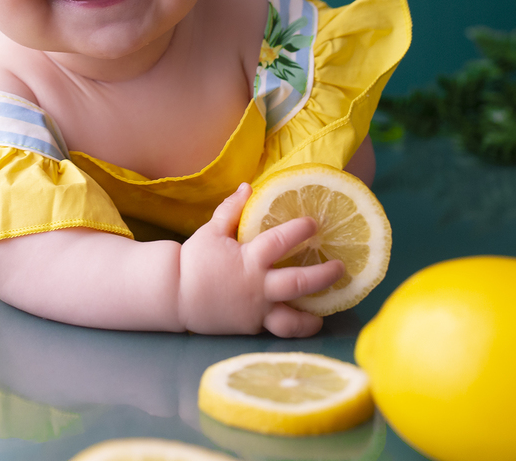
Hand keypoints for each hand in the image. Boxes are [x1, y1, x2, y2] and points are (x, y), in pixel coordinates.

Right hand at [176, 183, 344, 336]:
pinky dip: (294, 326)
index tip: (315, 223)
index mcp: (249, 259)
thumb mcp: (211, 231)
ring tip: (329, 311)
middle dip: (323, 275)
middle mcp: (257, 287)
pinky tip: (307, 321)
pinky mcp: (251, 327)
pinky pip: (278, 329)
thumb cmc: (194, 261)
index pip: (281, 242)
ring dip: (313, 317)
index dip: (300, 231)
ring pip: (292, 320)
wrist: (175, 295)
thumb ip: (231, 209)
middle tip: (340, 268)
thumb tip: (249, 186)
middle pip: (298, 283)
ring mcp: (256, 311)